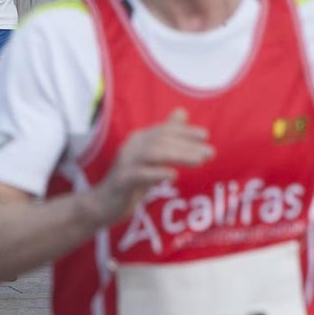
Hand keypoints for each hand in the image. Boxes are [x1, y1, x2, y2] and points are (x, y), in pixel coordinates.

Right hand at [88, 109, 212, 226]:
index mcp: (138, 140)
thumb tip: (181, 111)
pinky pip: (139, 174)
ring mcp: (125, 163)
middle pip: (160, 140)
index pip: (163, 131)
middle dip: (187, 145)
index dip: (184, 131)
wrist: (103, 203)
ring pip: (153, 154)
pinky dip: (157, 173)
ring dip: (178, 155)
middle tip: (211, 152)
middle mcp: (131, 147)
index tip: (205, 135)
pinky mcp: (122, 181)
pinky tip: (173, 175)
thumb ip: (164, 136)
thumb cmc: (130, 178)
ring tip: (200, 161)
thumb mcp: (149, 156)